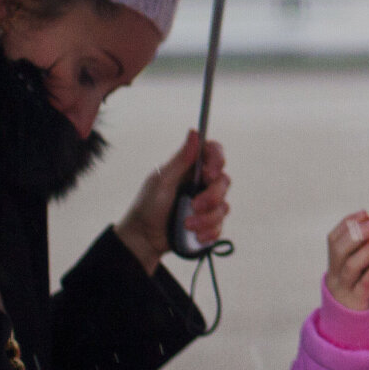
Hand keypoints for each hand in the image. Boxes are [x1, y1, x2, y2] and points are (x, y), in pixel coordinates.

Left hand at [116, 130, 227, 275]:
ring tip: (187, 225)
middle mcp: (201, 183)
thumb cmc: (148, 205)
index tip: (210, 173)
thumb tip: (194, 132)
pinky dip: (209, 232)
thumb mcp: (163, 181)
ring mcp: (207, 204)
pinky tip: (196, 236)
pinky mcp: (208, 222)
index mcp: (190, 168)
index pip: (214, 153)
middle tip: (195, 206)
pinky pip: (220, 225)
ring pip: (223, 206)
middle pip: (223, 182)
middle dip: (211, 197)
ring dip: (207, 218)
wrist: (144, 237)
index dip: (218, 159)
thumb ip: (181, 159)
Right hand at [323, 212, 368, 310]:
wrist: (354, 326)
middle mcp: (335, 274)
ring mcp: (344, 289)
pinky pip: (365, 284)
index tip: (365, 212)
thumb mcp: (360, 271)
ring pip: (351, 266)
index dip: (348, 223)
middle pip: (338, 249)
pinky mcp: (356, 301)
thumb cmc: (362, 290)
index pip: (334, 238)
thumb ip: (368, 252)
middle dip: (357, 232)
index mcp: (334, 264)